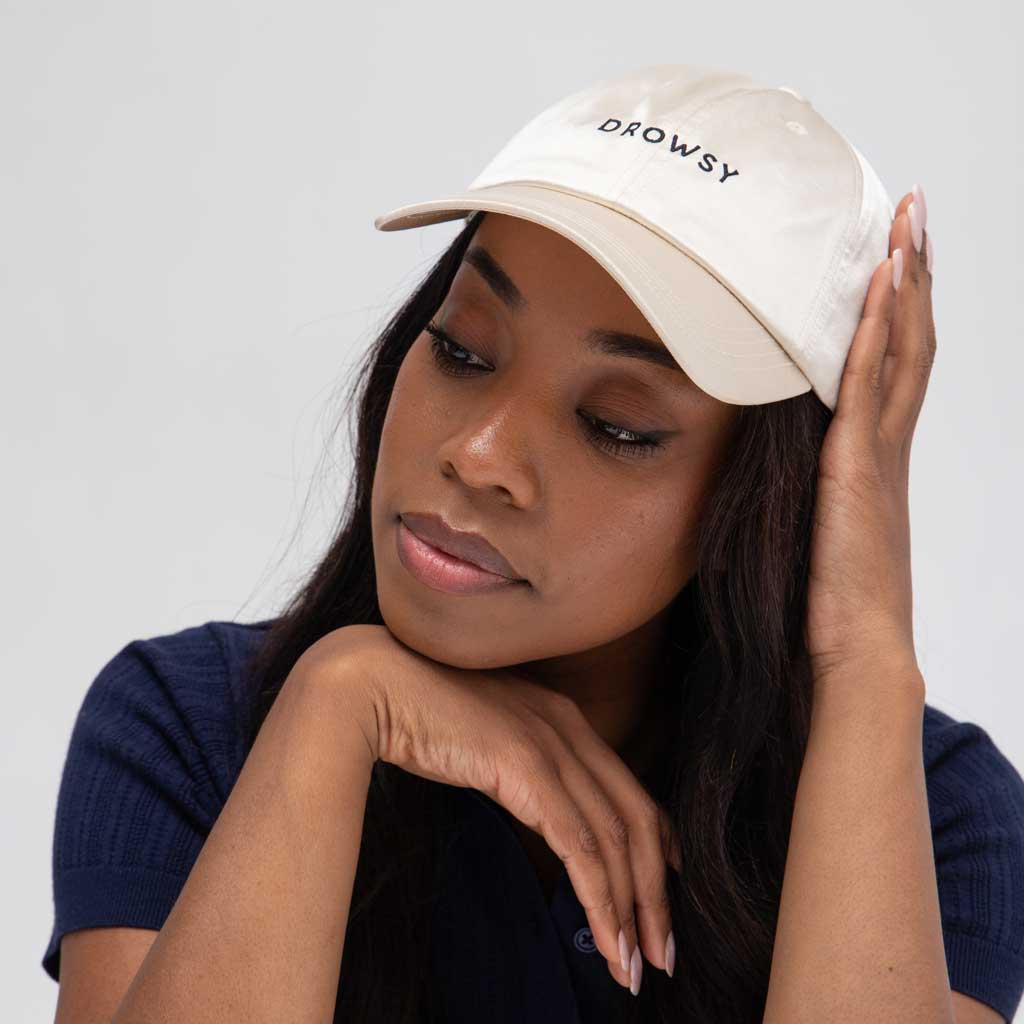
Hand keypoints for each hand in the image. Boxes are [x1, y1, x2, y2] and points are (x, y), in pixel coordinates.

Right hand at [313, 622, 682, 992]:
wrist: (371, 683)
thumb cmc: (415, 713)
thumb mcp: (484, 740)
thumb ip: (516, 768)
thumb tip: (532, 813)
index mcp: (562, 717)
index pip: (629, 789)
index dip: (658, 842)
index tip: (664, 889)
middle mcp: (569, 726)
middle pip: (638, 818)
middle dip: (655, 893)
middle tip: (661, 953)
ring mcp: (551, 743)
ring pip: (617, 839)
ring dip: (632, 910)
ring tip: (634, 967)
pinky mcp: (527, 766)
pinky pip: (580, 847)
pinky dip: (600, 900)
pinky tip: (605, 940)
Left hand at [804, 187, 933, 688]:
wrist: (856, 647)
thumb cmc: (834, 597)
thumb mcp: (822, 522)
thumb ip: (813, 483)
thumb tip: (781, 457)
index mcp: (879, 456)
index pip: (897, 363)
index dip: (903, 307)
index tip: (898, 253)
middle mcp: (889, 445)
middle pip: (911, 341)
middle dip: (914, 274)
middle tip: (912, 212)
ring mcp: (879, 454)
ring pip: (900, 352)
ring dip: (903, 286)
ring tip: (904, 226)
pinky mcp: (857, 470)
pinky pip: (866, 388)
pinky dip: (874, 335)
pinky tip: (876, 289)